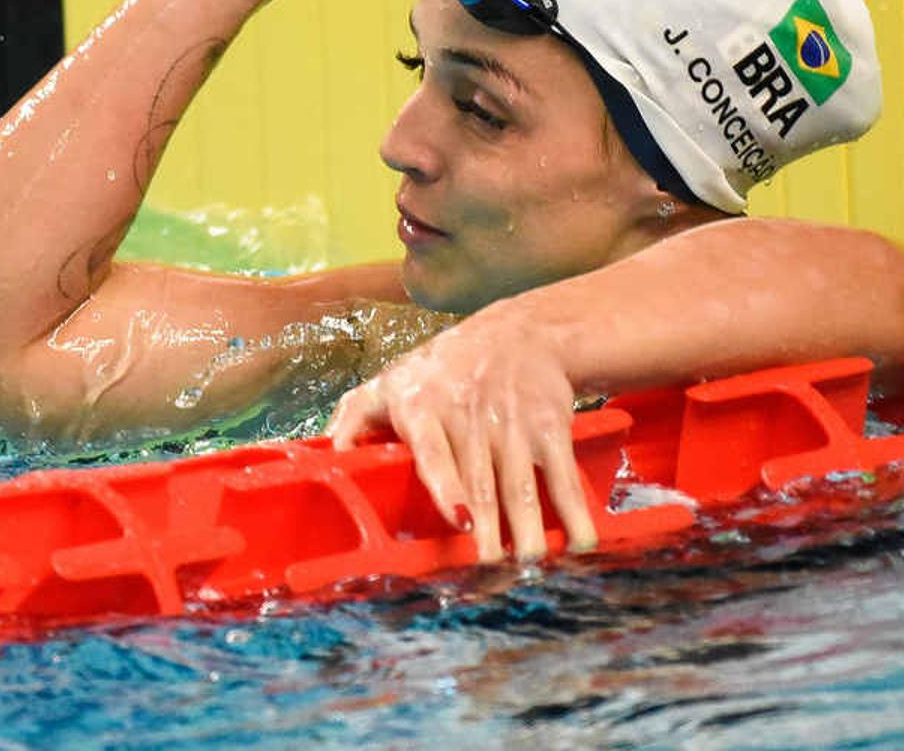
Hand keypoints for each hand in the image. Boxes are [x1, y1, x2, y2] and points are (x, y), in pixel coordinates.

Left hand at [326, 306, 597, 562]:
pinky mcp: (549, 427)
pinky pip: (561, 475)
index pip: (434, 450)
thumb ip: (353, 419)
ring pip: (522, 486)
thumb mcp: (389, 382)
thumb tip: (326, 456)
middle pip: (482, 482)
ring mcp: (512, 424)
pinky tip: (578, 543)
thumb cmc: (439, 369)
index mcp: (423, 408)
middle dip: (488, 530)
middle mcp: (470, 416)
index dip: (447, 486)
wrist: (515, 333)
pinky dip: (574, 511)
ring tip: (529, 566)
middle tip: (489, 570)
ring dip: (529, 530)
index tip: (460, 520)